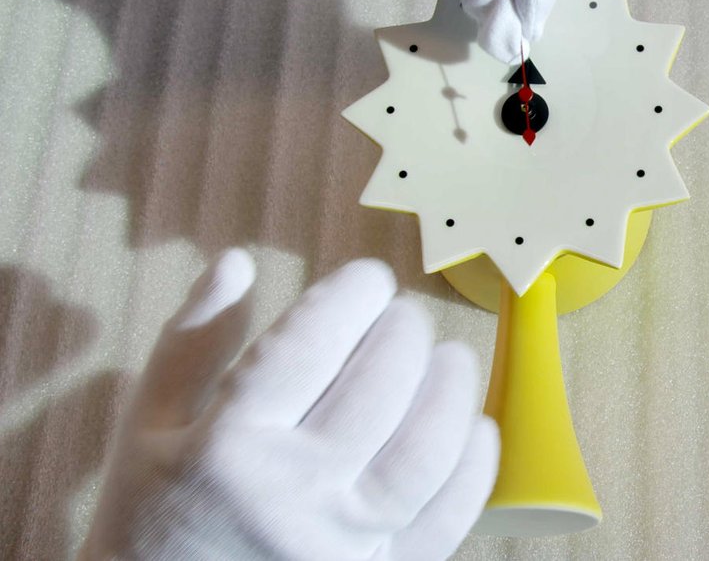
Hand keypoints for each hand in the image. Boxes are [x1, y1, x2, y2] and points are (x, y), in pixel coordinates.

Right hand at [81, 250, 498, 559]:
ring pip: (424, 453)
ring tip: (448, 356)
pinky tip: (474, 426)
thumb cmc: (151, 521)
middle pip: (376, 390)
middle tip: (402, 315)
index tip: (368, 279)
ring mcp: (342, 545)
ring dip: (451, 390)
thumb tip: (238, 262)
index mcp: (226, 449)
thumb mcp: (147, 428)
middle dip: (403, 332)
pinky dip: (473, 467)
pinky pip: (447, 520)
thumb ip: (190, 343)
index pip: (306, 346)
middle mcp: (291, 497)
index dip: (351, 296)